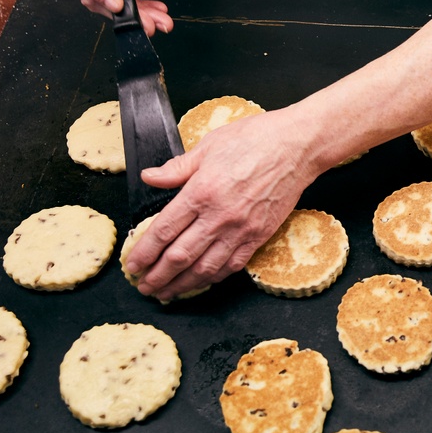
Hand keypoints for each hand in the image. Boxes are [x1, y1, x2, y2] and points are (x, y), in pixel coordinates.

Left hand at [121, 108, 318, 300]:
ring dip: (182, 285)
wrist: (298, 146)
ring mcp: (241, 229)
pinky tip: (202, 281)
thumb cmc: (257, 139)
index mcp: (201, 192)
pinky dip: (214, 278)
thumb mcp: (209, 145)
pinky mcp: (260, 235)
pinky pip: (233, 265)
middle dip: (157, 276)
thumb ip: (177, 168)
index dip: (144, 253)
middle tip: (144, 286)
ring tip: (167, 293)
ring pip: (205, 268)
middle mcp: (219, 216)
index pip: (163, 231)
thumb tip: (150, 177)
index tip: (133, 265)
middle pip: (179, 257)